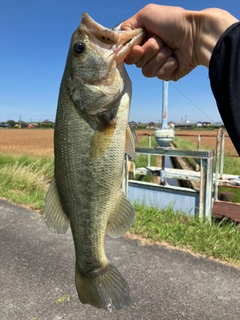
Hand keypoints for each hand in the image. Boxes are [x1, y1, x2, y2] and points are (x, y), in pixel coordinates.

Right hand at [121, 4, 237, 80]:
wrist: (195, 34)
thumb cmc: (173, 22)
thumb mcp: (146, 14)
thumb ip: (128, 25)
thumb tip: (118, 40)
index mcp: (143, 40)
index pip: (128, 53)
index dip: (132, 53)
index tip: (138, 48)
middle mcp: (149, 53)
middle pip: (137, 63)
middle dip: (148, 51)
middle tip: (160, 41)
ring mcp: (158, 64)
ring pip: (147, 71)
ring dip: (159, 57)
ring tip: (170, 48)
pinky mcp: (167, 74)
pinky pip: (160, 75)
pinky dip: (168, 64)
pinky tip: (176, 57)